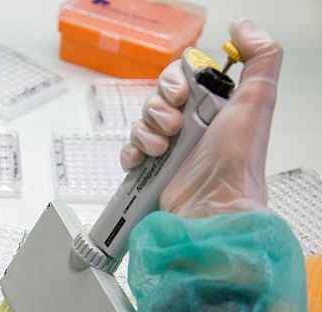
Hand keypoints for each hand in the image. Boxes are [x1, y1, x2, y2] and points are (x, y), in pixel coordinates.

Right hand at [120, 19, 282, 217]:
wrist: (212, 205)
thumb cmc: (236, 160)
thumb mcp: (257, 100)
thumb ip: (260, 57)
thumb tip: (242, 27)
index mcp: (214, 108)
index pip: (182, 78)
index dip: (175, 82)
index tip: (182, 96)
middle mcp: (191, 127)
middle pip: (157, 98)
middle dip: (159, 107)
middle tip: (174, 125)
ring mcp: (169, 149)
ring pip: (141, 122)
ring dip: (146, 131)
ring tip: (162, 148)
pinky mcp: (150, 170)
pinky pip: (129, 149)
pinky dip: (132, 152)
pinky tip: (144, 160)